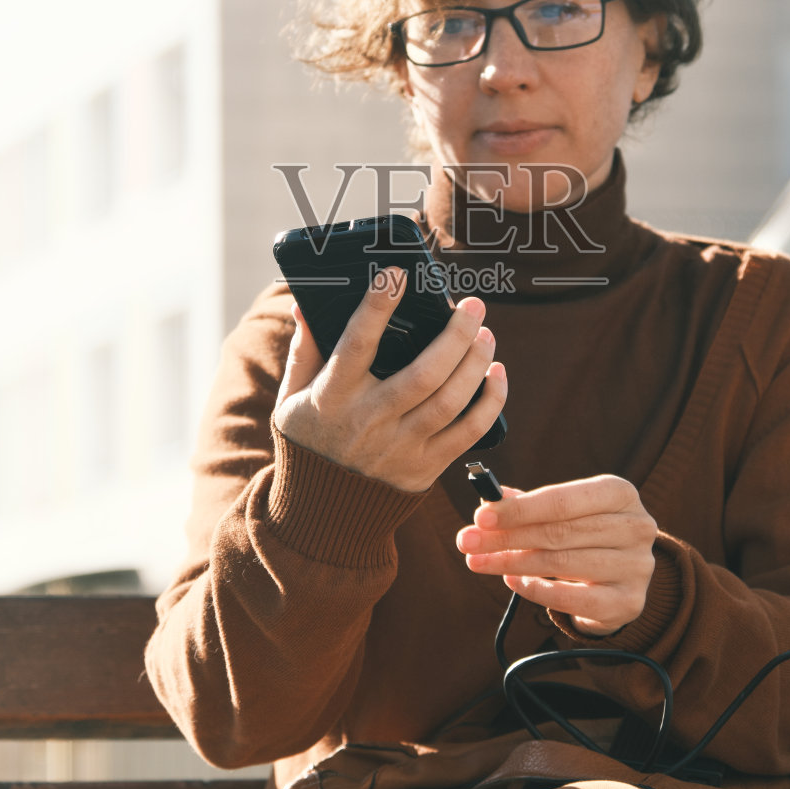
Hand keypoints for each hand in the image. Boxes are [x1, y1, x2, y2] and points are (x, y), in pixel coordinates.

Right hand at [274, 267, 507, 492]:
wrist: (321, 513)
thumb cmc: (309, 440)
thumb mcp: (293, 397)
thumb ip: (304, 350)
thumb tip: (305, 305)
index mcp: (333, 396)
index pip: (357, 344)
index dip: (377, 307)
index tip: (397, 275)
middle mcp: (370, 422)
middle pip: (424, 374)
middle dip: (455, 334)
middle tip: (473, 306)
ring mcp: (401, 448)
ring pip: (451, 400)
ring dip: (476, 362)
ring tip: (486, 335)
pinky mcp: (426, 467)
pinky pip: (469, 432)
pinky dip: (491, 401)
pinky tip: (497, 374)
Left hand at [455, 475, 657, 635]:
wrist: (623, 578)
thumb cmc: (586, 534)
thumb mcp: (563, 511)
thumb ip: (527, 505)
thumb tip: (489, 502)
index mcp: (620, 493)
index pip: (562, 500)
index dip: (518, 509)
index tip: (480, 517)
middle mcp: (636, 527)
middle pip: (558, 533)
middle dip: (506, 538)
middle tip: (467, 542)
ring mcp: (637, 566)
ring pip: (561, 564)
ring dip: (513, 563)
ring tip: (480, 562)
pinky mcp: (629, 602)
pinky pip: (571, 598)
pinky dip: (536, 590)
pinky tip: (512, 581)